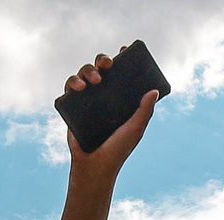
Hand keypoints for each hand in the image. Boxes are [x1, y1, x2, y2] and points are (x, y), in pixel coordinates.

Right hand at [65, 51, 161, 173]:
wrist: (95, 167)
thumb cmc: (118, 150)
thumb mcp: (135, 129)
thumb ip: (145, 111)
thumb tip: (155, 91)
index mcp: (119, 99)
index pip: (120, 74)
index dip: (122, 59)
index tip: (124, 49)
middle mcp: (102, 97)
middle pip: (100, 69)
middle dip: (102, 60)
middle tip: (108, 65)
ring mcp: (87, 101)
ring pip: (83, 74)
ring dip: (87, 71)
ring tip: (94, 81)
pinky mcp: (72, 108)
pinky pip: (69, 88)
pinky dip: (72, 83)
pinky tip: (79, 88)